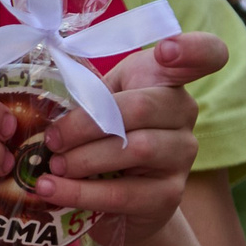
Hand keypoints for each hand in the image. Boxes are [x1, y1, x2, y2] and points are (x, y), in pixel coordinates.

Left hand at [34, 32, 228, 244]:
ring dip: (83, 159)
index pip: (205, 55)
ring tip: (51, 166)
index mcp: (166, 79)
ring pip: (136, 150)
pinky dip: (80, 192)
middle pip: (142, 108)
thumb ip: (83, 90)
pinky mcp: (169, 195)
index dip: (192, 49)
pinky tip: (51, 190)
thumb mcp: (94, 101)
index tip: (166, 50)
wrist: (119, 197)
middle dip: (85, 124)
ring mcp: (182, 155)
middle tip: (51, 139)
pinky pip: (124, 194)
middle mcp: (184, 113)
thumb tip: (41, 100)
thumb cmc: (101, 133)